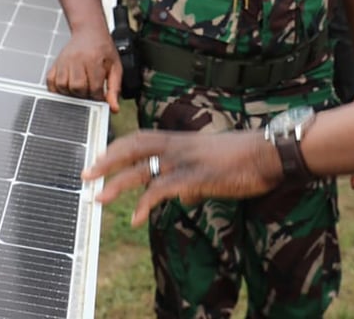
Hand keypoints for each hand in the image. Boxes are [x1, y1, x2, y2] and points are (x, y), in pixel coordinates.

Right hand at [47, 26, 123, 111]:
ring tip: (79, 90)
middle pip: (77, 88)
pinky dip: (57, 89)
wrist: (89, 31)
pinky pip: (51, 82)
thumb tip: (114, 108)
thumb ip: (115, 88)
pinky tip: (66, 88)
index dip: (98, 97)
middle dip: (84, 95)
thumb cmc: (103, 49)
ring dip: (71, 93)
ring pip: (62, 86)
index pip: (94, 88)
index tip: (100, 96)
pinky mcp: (55, 63)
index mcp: (94, 59)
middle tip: (89, 92)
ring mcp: (64, 61)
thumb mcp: (115, 66)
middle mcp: (77, 59)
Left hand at [83, 129, 284, 226]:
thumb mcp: (211, 163)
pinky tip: (135, 217)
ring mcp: (185, 160)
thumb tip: (184, 197)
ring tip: (98, 198)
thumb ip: (192, 179)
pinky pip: (163, 189)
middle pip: (133, 148)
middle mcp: (178, 145)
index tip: (100, 156)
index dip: (118, 146)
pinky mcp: (196, 177)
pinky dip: (145, 204)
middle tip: (86, 174)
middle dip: (107, 161)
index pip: (140, 137)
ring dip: (116, 184)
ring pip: (141, 169)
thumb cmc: (244, 158)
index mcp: (180, 139)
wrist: (267, 153)